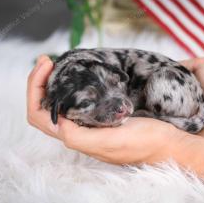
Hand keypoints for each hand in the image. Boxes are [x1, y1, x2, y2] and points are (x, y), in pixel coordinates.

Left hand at [27, 56, 189, 163]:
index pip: (39, 114)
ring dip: (55, 83)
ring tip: (59, 64)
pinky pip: (79, 102)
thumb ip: (78, 136)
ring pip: (61, 103)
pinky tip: (80, 76)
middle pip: (46, 107)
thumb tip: (57, 119)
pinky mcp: (104, 117)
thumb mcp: (110, 141)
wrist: (168, 143)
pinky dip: (72, 87)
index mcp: (76, 137)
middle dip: (41, 81)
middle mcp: (79, 131)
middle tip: (48, 59)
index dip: (35, 88)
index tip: (47, 64)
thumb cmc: (144, 143)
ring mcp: (91, 123)